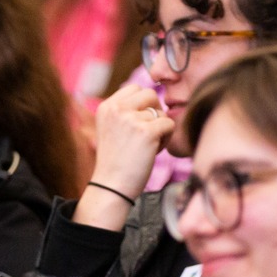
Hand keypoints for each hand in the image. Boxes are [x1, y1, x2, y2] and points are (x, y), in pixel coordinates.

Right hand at [78, 84, 174, 228]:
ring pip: (162, 112)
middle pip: (151, 94)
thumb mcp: (112, 128)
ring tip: (148, 147)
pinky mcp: (147, 132)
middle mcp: (117, 109)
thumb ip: (126, 111)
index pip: (135, 88)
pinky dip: (167, 139)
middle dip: (155, 112)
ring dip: (160, 129)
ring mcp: (131, 119)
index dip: (144, 104)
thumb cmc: (116, 162)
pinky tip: (154, 152)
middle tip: (148, 132)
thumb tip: (153, 99)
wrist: (111, 187)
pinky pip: (170, 125)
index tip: (140, 123)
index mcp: (106, 106)